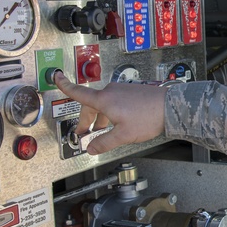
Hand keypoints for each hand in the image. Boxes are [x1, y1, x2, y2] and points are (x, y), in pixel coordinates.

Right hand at [52, 71, 167, 154]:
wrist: (170, 106)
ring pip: (103, 104)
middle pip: (90, 104)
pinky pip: (114, 102)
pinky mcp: (131, 92)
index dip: (65, 85)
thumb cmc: (148, 118)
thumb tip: (91, 148)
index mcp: (104, 100)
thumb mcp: (123, 135)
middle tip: (83, 133)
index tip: (56, 77)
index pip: (78, 92)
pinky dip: (110, 112)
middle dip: (85, 119)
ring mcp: (121, 90)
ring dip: (99, 117)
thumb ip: (104, 143)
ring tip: (102, 132)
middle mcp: (111, 91)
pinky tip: (118, 124)